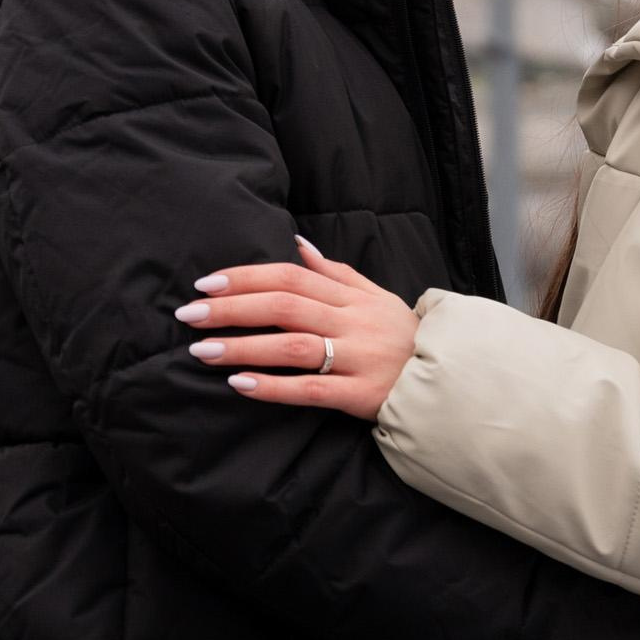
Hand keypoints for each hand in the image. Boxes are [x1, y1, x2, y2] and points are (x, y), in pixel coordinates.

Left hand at [175, 238, 418, 421]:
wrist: (449, 382)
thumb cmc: (405, 338)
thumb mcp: (376, 297)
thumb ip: (335, 273)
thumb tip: (296, 243)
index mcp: (352, 297)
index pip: (290, 277)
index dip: (246, 277)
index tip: (205, 284)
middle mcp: (353, 322)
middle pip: (284, 306)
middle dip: (231, 308)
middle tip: (189, 315)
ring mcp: (358, 358)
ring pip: (291, 346)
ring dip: (242, 347)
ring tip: (201, 351)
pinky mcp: (361, 395)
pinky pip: (310, 389)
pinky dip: (272, 386)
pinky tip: (239, 384)